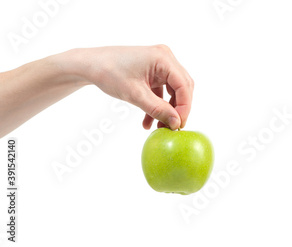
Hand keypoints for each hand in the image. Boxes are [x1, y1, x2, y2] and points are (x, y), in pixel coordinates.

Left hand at [70, 45, 193, 129]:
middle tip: (172, 127)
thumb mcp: (135, 95)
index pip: (184, 85)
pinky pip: (163, 89)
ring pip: (174, 90)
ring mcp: (160, 63)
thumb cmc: (109, 73)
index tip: (179, 125)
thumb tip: (176, 123)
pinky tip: (148, 121)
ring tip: (159, 127)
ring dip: (168, 109)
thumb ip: (158, 109)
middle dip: (178, 109)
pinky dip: (158, 104)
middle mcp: (165, 58)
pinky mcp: (154, 70)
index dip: (184, 107)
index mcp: (163, 58)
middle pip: (182, 87)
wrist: (90, 64)